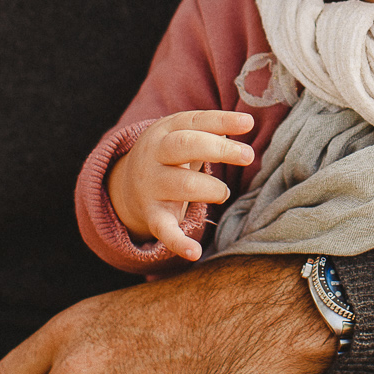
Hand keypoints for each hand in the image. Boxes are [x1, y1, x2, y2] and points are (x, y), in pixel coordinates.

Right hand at [107, 109, 255, 260]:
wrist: (125, 184)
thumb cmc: (170, 155)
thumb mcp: (183, 134)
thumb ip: (211, 128)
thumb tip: (246, 122)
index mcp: (165, 131)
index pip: (194, 120)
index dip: (222, 120)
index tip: (248, 123)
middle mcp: (154, 156)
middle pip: (185, 146)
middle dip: (219, 149)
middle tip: (248, 156)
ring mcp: (151, 186)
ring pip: (183, 185)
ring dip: (213, 189)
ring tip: (224, 193)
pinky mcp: (152, 216)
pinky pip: (164, 230)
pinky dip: (178, 243)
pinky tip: (195, 252)